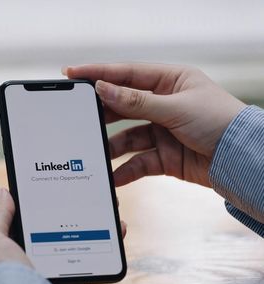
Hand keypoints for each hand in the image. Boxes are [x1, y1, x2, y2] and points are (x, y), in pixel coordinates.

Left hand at [0, 186, 126, 283]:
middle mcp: (31, 256)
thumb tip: (0, 189)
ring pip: (78, 239)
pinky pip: (95, 259)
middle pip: (55, 225)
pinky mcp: (74, 281)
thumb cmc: (1, 274)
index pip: (25, 216)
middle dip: (70, 206)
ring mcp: (54, 268)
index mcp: (9, 245)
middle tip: (87, 186)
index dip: (38, 198)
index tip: (54, 179)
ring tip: (107, 202)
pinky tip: (118, 226)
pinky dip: (109, 244)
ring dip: (94, 221)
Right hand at [65, 63, 245, 186]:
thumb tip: (104, 89)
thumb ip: (136, 101)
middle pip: (123, 106)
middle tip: (77, 116)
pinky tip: (113, 176)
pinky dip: (125, 170)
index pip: (127, 74)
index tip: (73, 74)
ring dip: (112, 146)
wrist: (243, 161)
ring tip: (95, 152)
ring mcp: (162, 131)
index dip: (99, 73)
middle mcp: (164, 104)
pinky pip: (137, 162)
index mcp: (171, 81)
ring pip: (127, 137)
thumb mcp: (175, 108)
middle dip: (101, 113)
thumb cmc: (222, 123)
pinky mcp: (164, 156)